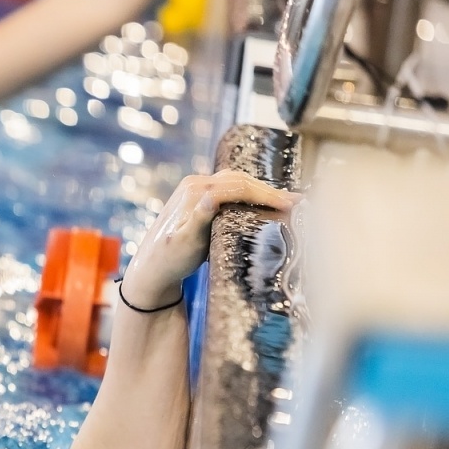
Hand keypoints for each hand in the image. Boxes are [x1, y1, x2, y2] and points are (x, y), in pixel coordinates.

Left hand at [120, 170, 297, 308]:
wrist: (151, 268)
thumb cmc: (169, 260)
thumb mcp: (184, 243)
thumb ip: (198, 219)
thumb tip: (212, 198)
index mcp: (194, 192)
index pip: (237, 187)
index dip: (266, 194)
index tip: (290, 205)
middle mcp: (194, 184)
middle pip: (240, 181)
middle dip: (269, 191)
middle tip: (296, 202)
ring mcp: (195, 188)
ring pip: (237, 182)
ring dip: (261, 190)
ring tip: (286, 201)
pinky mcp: (199, 197)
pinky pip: (230, 189)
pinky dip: (249, 193)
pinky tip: (264, 202)